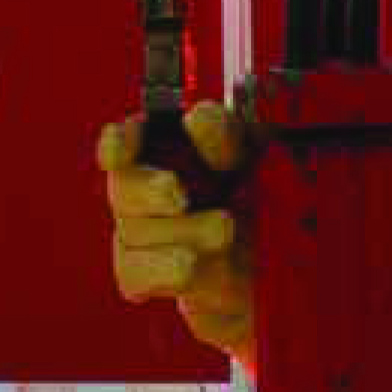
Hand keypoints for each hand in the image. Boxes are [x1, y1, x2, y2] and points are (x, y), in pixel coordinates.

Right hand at [97, 102, 254, 357]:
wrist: (273, 261)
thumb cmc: (255, 193)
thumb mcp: (254, 154)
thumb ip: (226, 133)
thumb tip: (197, 116)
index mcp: (162, 148)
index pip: (125, 138)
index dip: (118, 140)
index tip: (122, 146)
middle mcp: (140, 189)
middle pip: (123, 185)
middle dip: (149, 188)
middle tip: (177, 194)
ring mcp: (136, 234)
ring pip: (134, 231)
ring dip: (184, 231)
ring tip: (225, 230)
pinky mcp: (140, 276)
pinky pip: (134, 272)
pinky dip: (164, 267)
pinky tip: (190, 263)